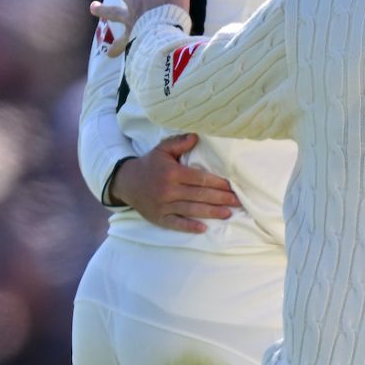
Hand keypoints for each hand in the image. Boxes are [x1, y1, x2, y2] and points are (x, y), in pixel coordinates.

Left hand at [88, 0, 192, 56]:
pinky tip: (110, 54)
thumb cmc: (174, 13)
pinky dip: (117, 49)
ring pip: (113, 13)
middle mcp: (135, 2)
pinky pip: (123, 43)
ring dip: (102, 10)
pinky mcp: (133, 36)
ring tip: (92, 7)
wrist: (164, 38)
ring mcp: (132, 19)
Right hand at [106, 134, 240, 232]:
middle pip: (199, 195)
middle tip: (238, 201)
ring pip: (191, 210)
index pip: (199, 178)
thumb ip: (179, 143)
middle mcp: (168, 190)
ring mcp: (163, 206)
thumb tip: (196, 136)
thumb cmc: (150, 164)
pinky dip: (189, 227)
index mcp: (172, 173)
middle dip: (220, 198)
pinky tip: (203, 229)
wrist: (126, 183)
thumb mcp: (162, 149)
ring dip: (211, 212)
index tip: (232, 186)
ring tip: (228, 213)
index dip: (217, 183)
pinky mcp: (158, 218)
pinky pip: (176, 223)